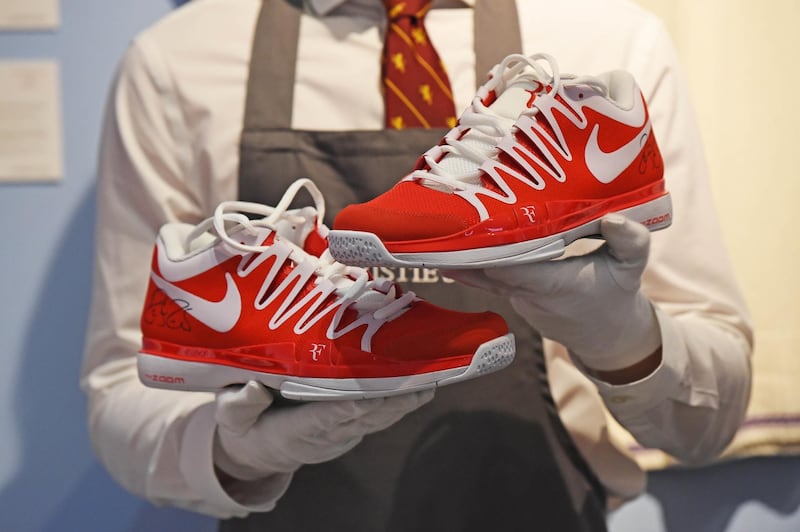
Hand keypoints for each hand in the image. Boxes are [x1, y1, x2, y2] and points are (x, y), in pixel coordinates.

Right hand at [213, 381, 434, 480]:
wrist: (258, 454)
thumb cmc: (243, 427)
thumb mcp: (230, 416)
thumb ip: (240, 404)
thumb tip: (255, 387)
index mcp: (294, 432)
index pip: (327, 417)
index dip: (351, 406)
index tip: (375, 394)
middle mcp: (325, 436)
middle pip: (364, 417)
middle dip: (393, 400)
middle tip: (420, 380)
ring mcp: (341, 435)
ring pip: (377, 418)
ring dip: (404, 402)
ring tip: (430, 380)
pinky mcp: (350, 429)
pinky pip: (377, 415)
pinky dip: (398, 401)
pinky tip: (418, 383)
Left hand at [447, 214, 660, 374]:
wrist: (605, 336)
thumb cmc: (615, 296)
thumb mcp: (631, 268)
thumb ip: (631, 243)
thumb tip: (615, 218)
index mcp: (555, 285)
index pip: (515, 268)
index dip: (493, 250)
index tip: (475, 225)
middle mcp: (528, 294)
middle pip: (490, 268)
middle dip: (469, 244)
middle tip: (446, 214)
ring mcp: (515, 297)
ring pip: (483, 274)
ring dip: (463, 252)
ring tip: (437, 226)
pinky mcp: (510, 295)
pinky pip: (486, 277)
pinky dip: (469, 261)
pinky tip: (445, 245)